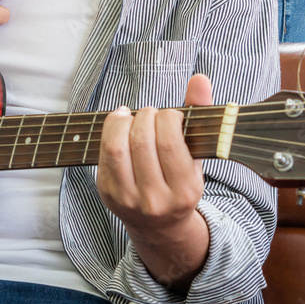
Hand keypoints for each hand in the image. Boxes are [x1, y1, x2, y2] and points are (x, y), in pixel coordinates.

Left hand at [96, 74, 213, 287]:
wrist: (160, 225)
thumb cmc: (180, 179)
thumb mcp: (197, 154)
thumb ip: (200, 114)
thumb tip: (200, 78)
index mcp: (185, 191)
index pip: (169, 142)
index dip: (167, 117)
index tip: (171, 115)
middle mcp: (156, 200)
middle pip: (142, 142)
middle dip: (145, 116)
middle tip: (150, 113)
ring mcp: (128, 199)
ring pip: (117, 148)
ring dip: (123, 122)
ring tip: (132, 116)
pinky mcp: (108, 194)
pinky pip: (103, 155)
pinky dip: (109, 131)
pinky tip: (119, 124)